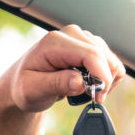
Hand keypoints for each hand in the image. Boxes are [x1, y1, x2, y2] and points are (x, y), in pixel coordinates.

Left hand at [0, 24, 126, 114]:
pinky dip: (106, 78)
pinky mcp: (90, 47)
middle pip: (105, 57)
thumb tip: (79, 83)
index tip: (98, 98)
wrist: (23, 83)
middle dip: (103, 82)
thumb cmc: (24, 86)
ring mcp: (82, 39)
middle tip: (89, 99)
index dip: (101, 77)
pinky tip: (91, 85)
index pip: (91, 55)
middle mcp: (71, 35)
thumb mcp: (33, 90)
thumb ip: (55, 84)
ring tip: (86, 92)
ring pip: (111, 60)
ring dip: (104, 80)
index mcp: (55, 42)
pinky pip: (111, 62)